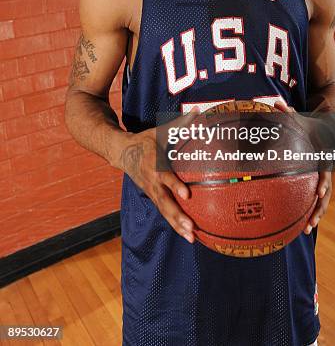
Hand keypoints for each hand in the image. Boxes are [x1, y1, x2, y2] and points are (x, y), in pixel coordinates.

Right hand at [119, 108, 198, 243]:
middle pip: (165, 202)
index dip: (175, 186)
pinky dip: (176, 225)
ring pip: (165, 212)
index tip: (187, 194)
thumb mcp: (159, 131)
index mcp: (154, 166)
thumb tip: (197, 112)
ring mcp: (151, 192)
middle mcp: (152, 182)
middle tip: (191, 228)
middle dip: (178, 216)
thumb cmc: (145, 141)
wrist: (121, 152)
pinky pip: (165, 213)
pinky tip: (189, 235)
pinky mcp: (153, 197)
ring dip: (178, 225)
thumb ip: (179, 124)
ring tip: (192, 238)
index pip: (165, 177)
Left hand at [273, 98, 332, 234]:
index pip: (325, 173)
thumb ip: (289, 113)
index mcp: (322, 158)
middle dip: (319, 209)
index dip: (323, 183)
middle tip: (311, 223)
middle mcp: (324, 170)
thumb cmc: (310, 126)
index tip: (318, 194)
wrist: (326, 130)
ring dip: (316, 215)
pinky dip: (309, 210)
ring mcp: (322, 177)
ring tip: (305, 230)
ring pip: (323, 200)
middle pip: (326, 193)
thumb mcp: (300, 119)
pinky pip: (315, 199)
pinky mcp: (317, 182)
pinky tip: (300, 224)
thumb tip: (275, 102)